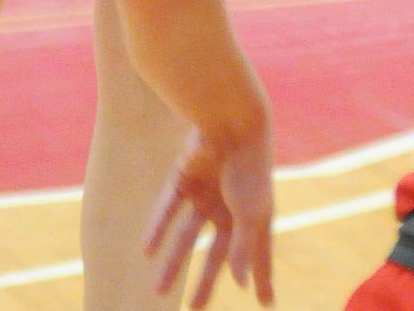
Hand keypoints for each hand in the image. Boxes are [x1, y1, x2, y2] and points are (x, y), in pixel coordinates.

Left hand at [145, 124, 274, 306]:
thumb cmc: (249, 169)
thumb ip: (244, 250)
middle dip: (206, 283)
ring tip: (158, 290)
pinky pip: (168, 209)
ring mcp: (206, 194)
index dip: (263, 278)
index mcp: (255, 216)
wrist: (230, 121)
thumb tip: (239, 283)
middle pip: (216, 254)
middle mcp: (229, 209)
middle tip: (194, 310)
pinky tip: (147, 250)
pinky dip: (158, 228)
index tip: (266, 304)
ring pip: (186, 236)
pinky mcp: (184, 179)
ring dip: (173, 262)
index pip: (260, 256)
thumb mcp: (252, 214)